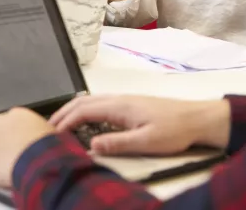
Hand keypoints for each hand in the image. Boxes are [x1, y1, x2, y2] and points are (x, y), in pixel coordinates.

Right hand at [49, 95, 230, 155]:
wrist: (197, 118)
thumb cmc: (175, 129)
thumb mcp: (147, 141)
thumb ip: (118, 143)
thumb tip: (92, 146)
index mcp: (119, 106)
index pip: (83, 111)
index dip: (65, 122)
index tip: (51, 134)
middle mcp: (118, 99)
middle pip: (82, 102)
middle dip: (62, 113)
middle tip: (47, 127)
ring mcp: (124, 100)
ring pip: (90, 101)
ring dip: (72, 110)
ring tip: (60, 123)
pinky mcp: (129, 105)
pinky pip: (99, 103)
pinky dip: (84, 110)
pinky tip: (85, 120)